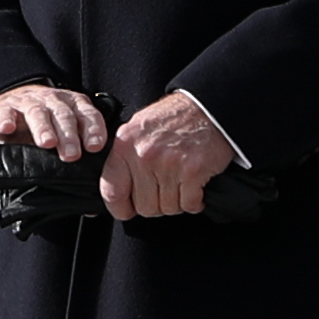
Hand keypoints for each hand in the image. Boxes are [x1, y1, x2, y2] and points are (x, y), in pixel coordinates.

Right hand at [0, 82, 106, 161]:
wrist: (11, 104)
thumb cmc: (45, 124)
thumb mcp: (65, 131)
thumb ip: (79, 147)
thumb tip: (96, 184)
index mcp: (74, 106)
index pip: (88, 115)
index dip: (93, 130)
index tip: (95, 147)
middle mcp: (53, 101)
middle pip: (64, 115)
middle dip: (69, 135)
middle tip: (72, 155)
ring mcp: (28, 103)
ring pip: (37, 113)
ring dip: (43, 128)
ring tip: (47, 143)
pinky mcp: (3, 108)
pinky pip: (5, 112)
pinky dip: (6, 119)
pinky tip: (8, 128)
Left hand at [98, 91, 236, 221]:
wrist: (206, 107)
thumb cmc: (171, 119)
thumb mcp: (136, 130)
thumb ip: (123, 158)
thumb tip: (116, 191)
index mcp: (125, 147)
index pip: (112, 192)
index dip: (120, 208)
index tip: (127, 211)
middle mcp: (144, 156)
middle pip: (144, 206)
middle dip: (155, 205)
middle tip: (163, 194)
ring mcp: (169, 165)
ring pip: (167, 208)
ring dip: (175, 203)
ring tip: (180, 188)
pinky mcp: (194, 171)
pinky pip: (188, 203)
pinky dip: (194, 202)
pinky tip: (195, 191)